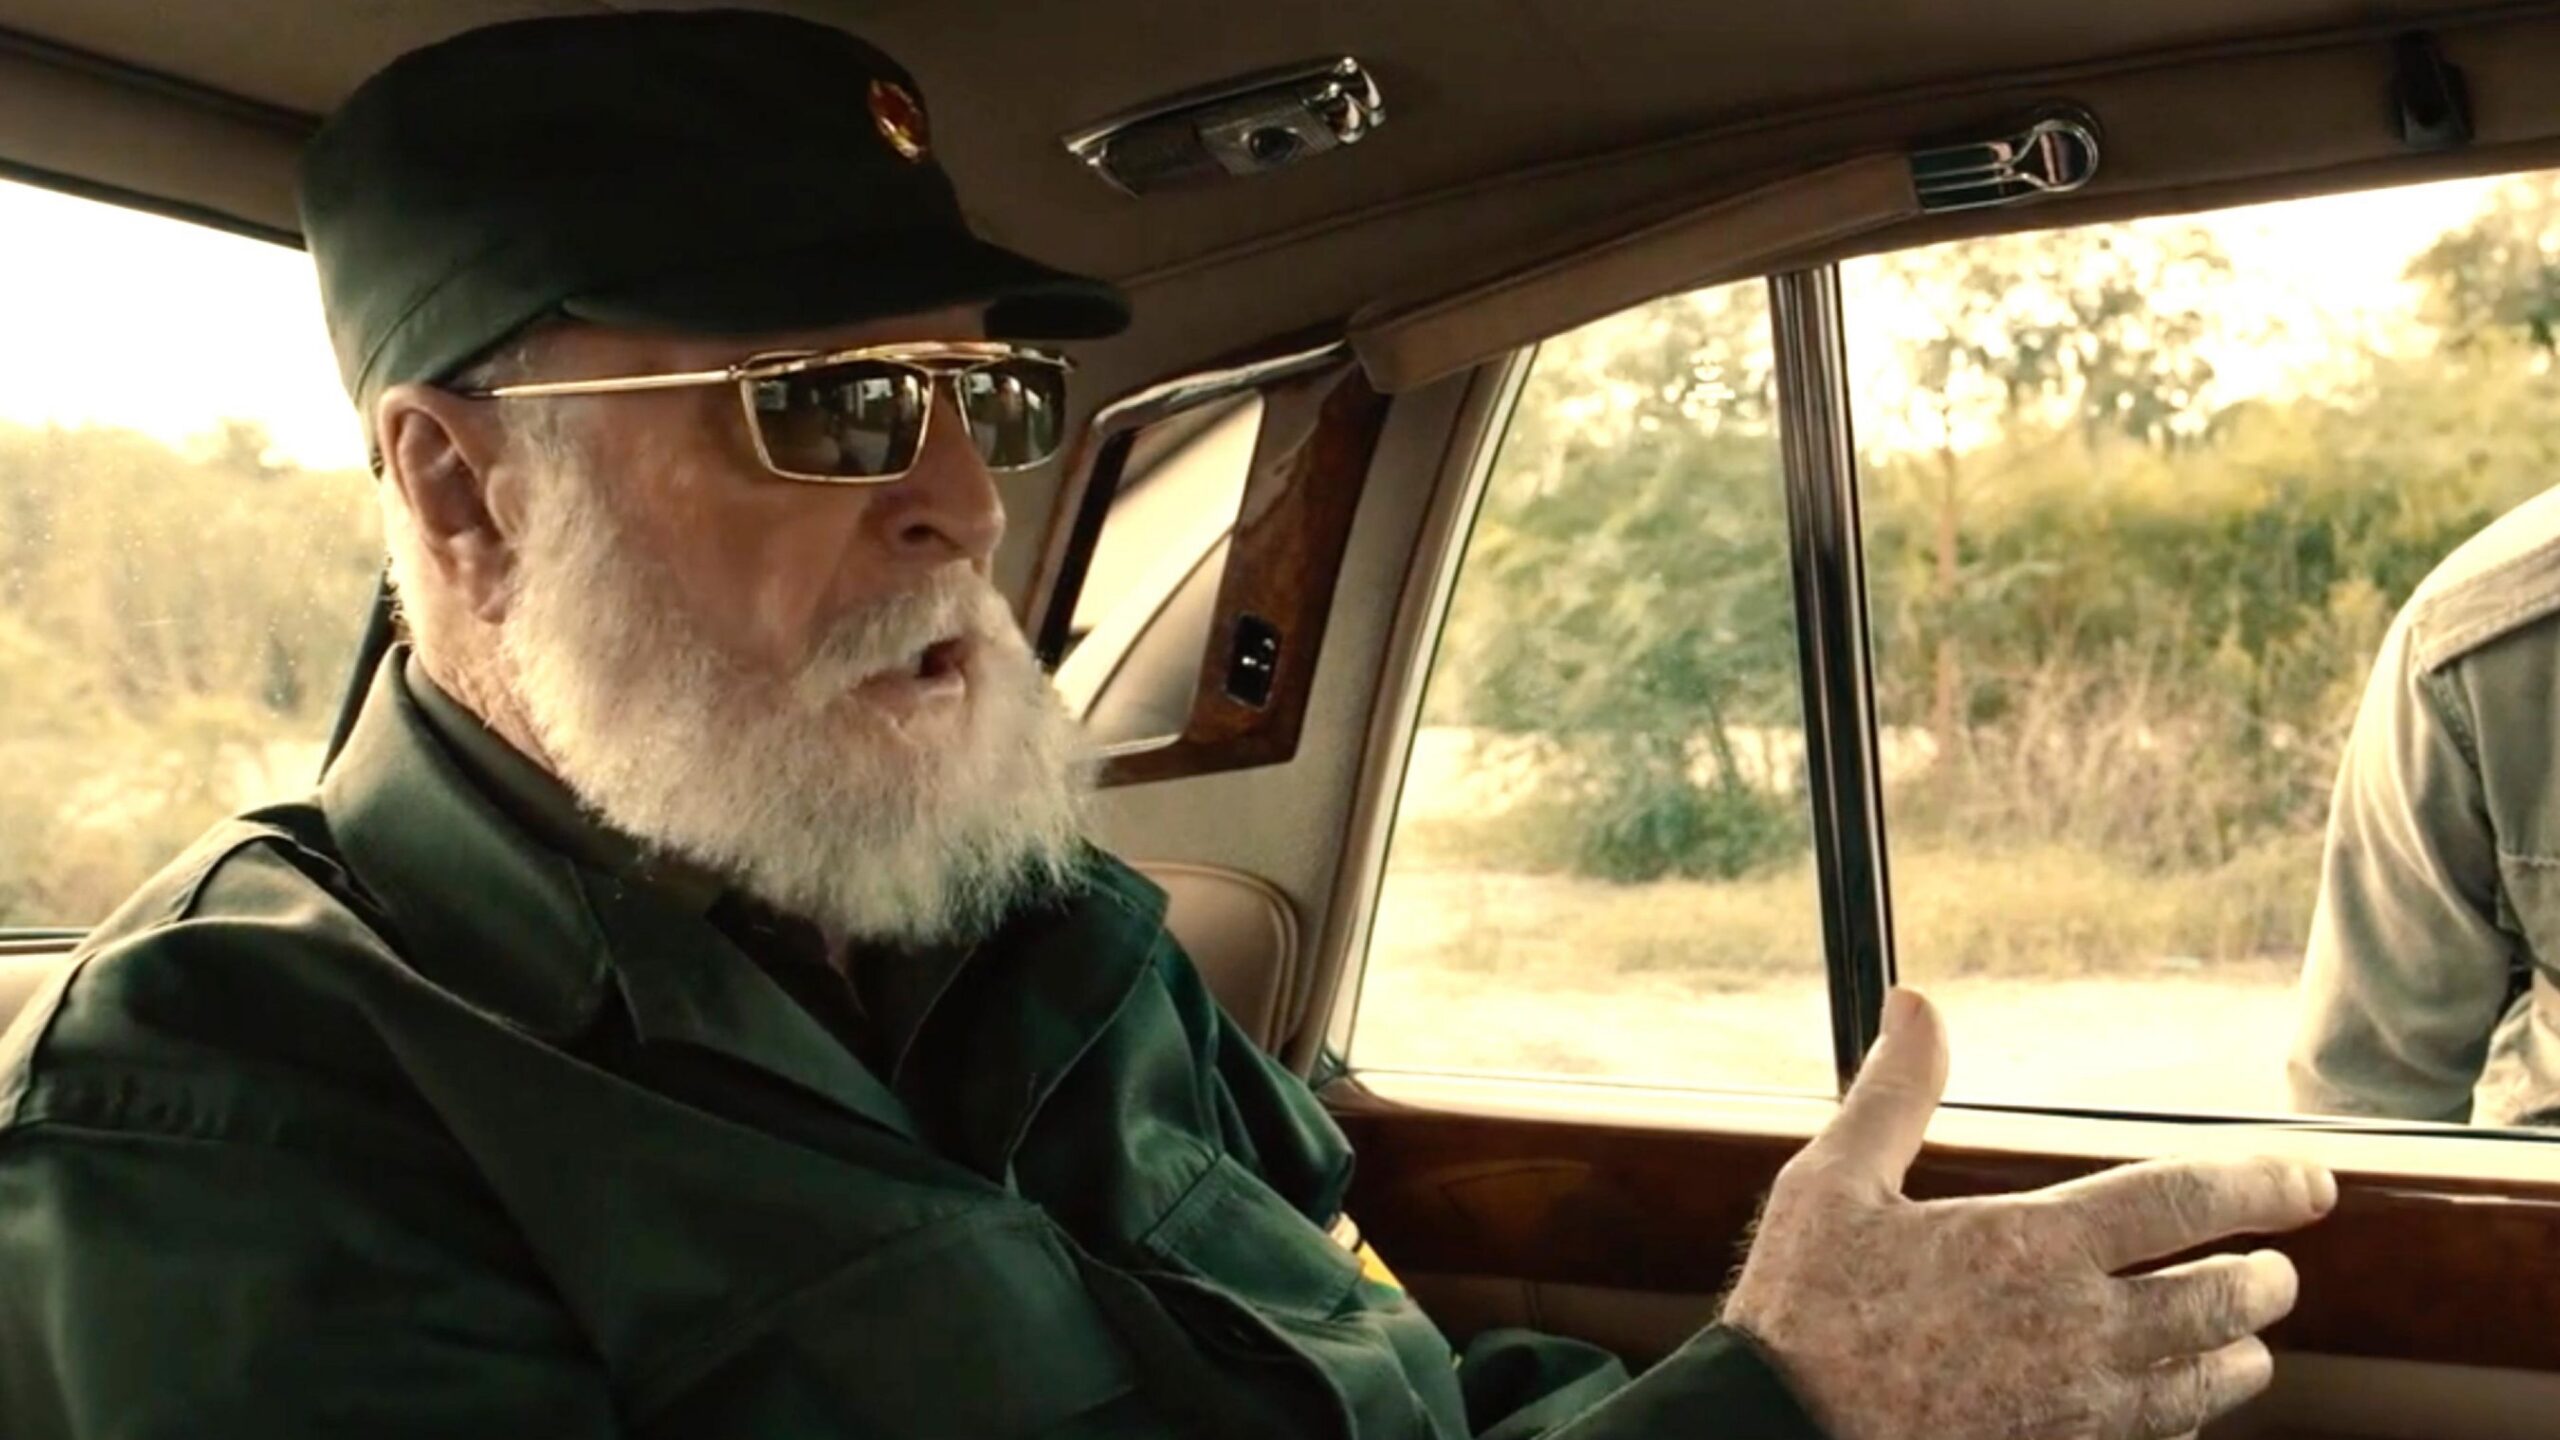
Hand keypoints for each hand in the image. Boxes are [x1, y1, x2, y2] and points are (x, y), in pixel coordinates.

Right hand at [1722, 989, 2336, 1439]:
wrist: (1781, 1439)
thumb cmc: (1801, 1312)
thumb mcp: (1833, 1185)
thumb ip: (1894, 1094)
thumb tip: (1917, 1004)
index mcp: (2031, 1247)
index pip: (2182, 1204)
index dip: (2259, 1185)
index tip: (2311, 1181)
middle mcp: (2075, 1332)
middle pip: (2217, 1303)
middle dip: (2262, 1281)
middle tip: (2278, 1269)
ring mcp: (2074, 1411)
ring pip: (2202, 1387)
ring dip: (2236, 1357)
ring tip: (2249, 1343)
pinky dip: (2180, 1421)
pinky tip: (2172, 1411)